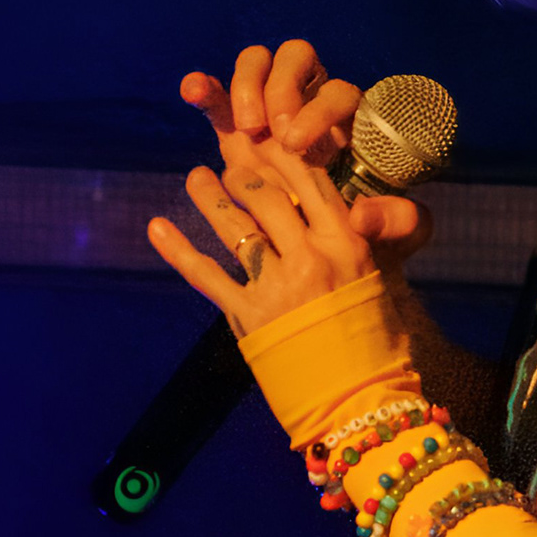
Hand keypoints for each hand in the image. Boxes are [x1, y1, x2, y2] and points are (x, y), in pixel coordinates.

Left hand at [146, 130, 409, 348]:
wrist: (364, 402)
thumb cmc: (380, 342)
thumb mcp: (380, 278)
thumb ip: (357, 239)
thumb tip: (344, 206)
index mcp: (348, 243)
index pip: (310, 179)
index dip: (282, 150)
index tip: (266, 134)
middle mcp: (310, 257)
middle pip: (266, 193)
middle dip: (242, 166)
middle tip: (227, 151)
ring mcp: (276, 287)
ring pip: (233, 223)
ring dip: (208, 195)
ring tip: (196, 178)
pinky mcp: (248, 318)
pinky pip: (205, 275)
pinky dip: (178, 249)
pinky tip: (157, 226)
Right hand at [181, 37, 437, 265]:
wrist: (335, 250)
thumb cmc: (374, 234)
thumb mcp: (399, 232)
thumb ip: (398, 222)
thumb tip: (363, 216)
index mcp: (353, 120)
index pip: (337, 93)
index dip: (316, 110)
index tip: (298, 143)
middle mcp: (312, 102)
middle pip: (297, 58)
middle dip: (282, 89)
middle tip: (273, 133)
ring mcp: (271, 109)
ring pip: (258, 64)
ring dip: (247, 86)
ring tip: (246, 129)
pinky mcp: (236, 124)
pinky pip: (218, 94)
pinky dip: (206, 87)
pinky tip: (193, 91)